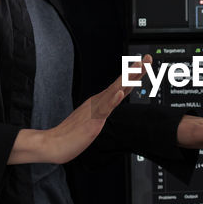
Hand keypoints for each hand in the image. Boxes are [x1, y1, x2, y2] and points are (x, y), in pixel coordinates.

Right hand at [9, 66, 139, 164]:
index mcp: (100, 101)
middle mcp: (98, 101)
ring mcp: (95, 109)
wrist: (54, 144)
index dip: (134, 75)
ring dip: (127, 79)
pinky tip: (119, 92)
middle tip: (148, 59)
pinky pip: (104, 109)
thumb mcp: (93, 120)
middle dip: (135, 71)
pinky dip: (112, 100)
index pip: (121, 86)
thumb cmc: (72, 134)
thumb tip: (110, 108)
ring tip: (138, 68)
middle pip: (120, 83)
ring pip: (114, 91)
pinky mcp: (92, 120)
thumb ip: (102, 112)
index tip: (145, 64)